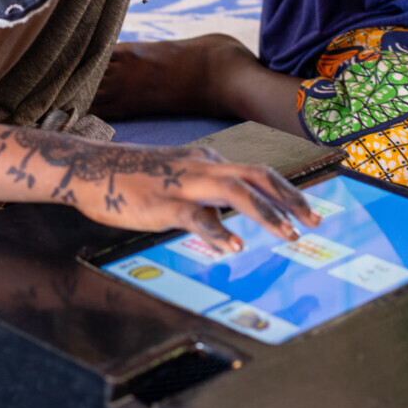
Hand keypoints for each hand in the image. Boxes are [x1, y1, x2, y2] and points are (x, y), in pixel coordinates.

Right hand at [0, 128, 321, 253]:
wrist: (90, 170)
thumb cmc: (132, 179)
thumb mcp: (176, 179)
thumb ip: (203, 195)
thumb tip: (228, 222)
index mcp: (207, 161)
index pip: (257, 173)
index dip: (287, 192)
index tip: (308, 211)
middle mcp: (202, 166)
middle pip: (258, 176)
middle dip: (291, 198)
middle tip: (316, 221)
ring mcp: (184, 183)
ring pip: (237, 192)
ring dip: (267, 213)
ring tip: (289, 235)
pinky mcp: (164, 203)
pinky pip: (198, 216)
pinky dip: (219, 231)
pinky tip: (234, 247)